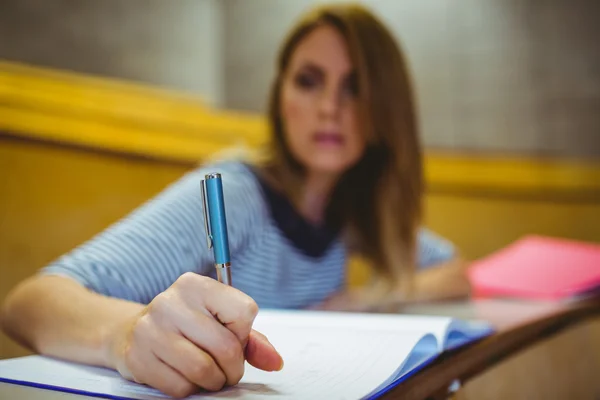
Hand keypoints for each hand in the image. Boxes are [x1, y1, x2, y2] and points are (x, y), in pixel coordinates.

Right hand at [106, 273, 282, 397]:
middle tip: (227, 369)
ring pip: (203, 370)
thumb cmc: (186, 326)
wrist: (132, 332)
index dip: (244, 334)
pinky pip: (180, 387)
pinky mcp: (137, 357)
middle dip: (233, 367)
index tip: (233, 337)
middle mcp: (171, 302)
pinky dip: (190, 389)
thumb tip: (275, 361)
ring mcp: (151, 329)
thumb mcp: (219, 321)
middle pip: (226, 346)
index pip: (243, 312)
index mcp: (195, 285)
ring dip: (213, 381)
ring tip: (209, 375)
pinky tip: (185, 376)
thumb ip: (251, 340)